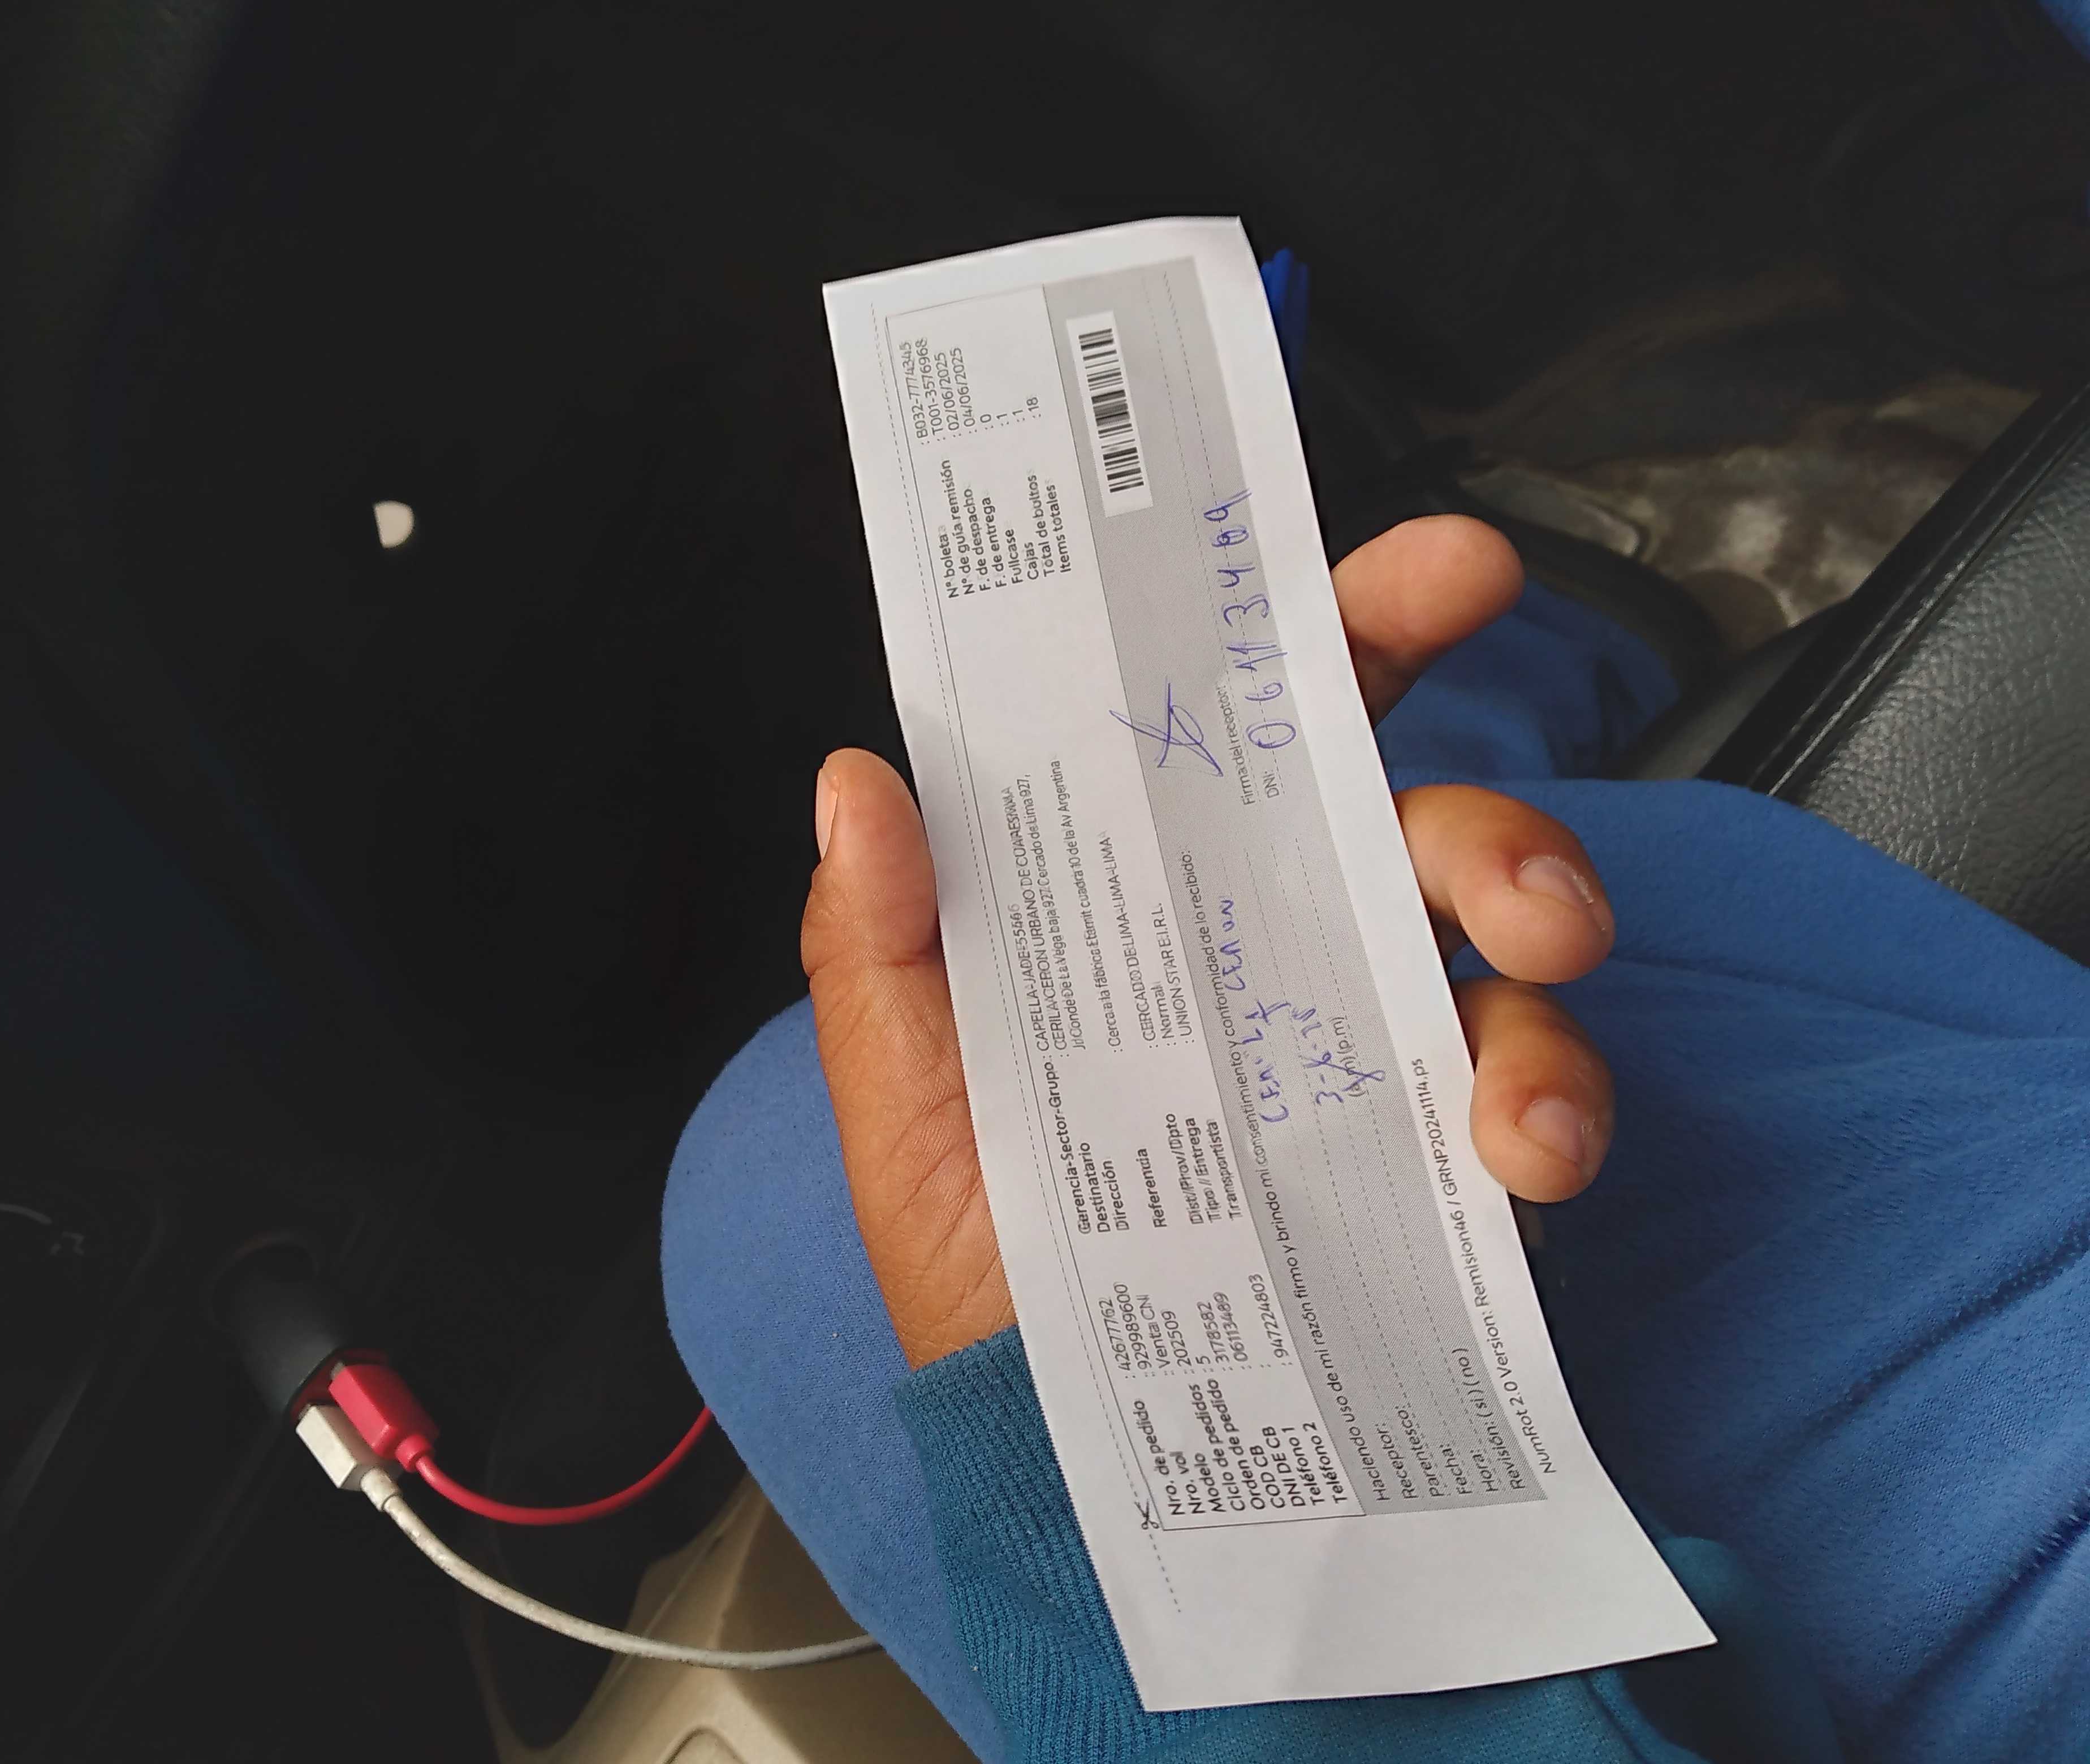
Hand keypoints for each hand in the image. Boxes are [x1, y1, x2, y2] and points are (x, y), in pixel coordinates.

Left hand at [803, 516, 1616, 1367]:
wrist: (1044, 1431)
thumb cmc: (968, 1243)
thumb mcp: (900, 1089)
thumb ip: (879, 937)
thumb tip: (854, 780)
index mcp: (1160, 883)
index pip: (1258, 720)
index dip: (1354, 624)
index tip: (1448, 569)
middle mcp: (1284, 938)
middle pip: (1419, 816)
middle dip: (1499, 814)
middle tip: (1519, 881)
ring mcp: (1372, 1044)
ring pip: (1508, 941)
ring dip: (1552, 943)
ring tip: (1528, 1035)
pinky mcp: (1439, 1158)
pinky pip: (1534, 1096)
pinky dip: (1554, 1107)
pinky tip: (1520, 1157)